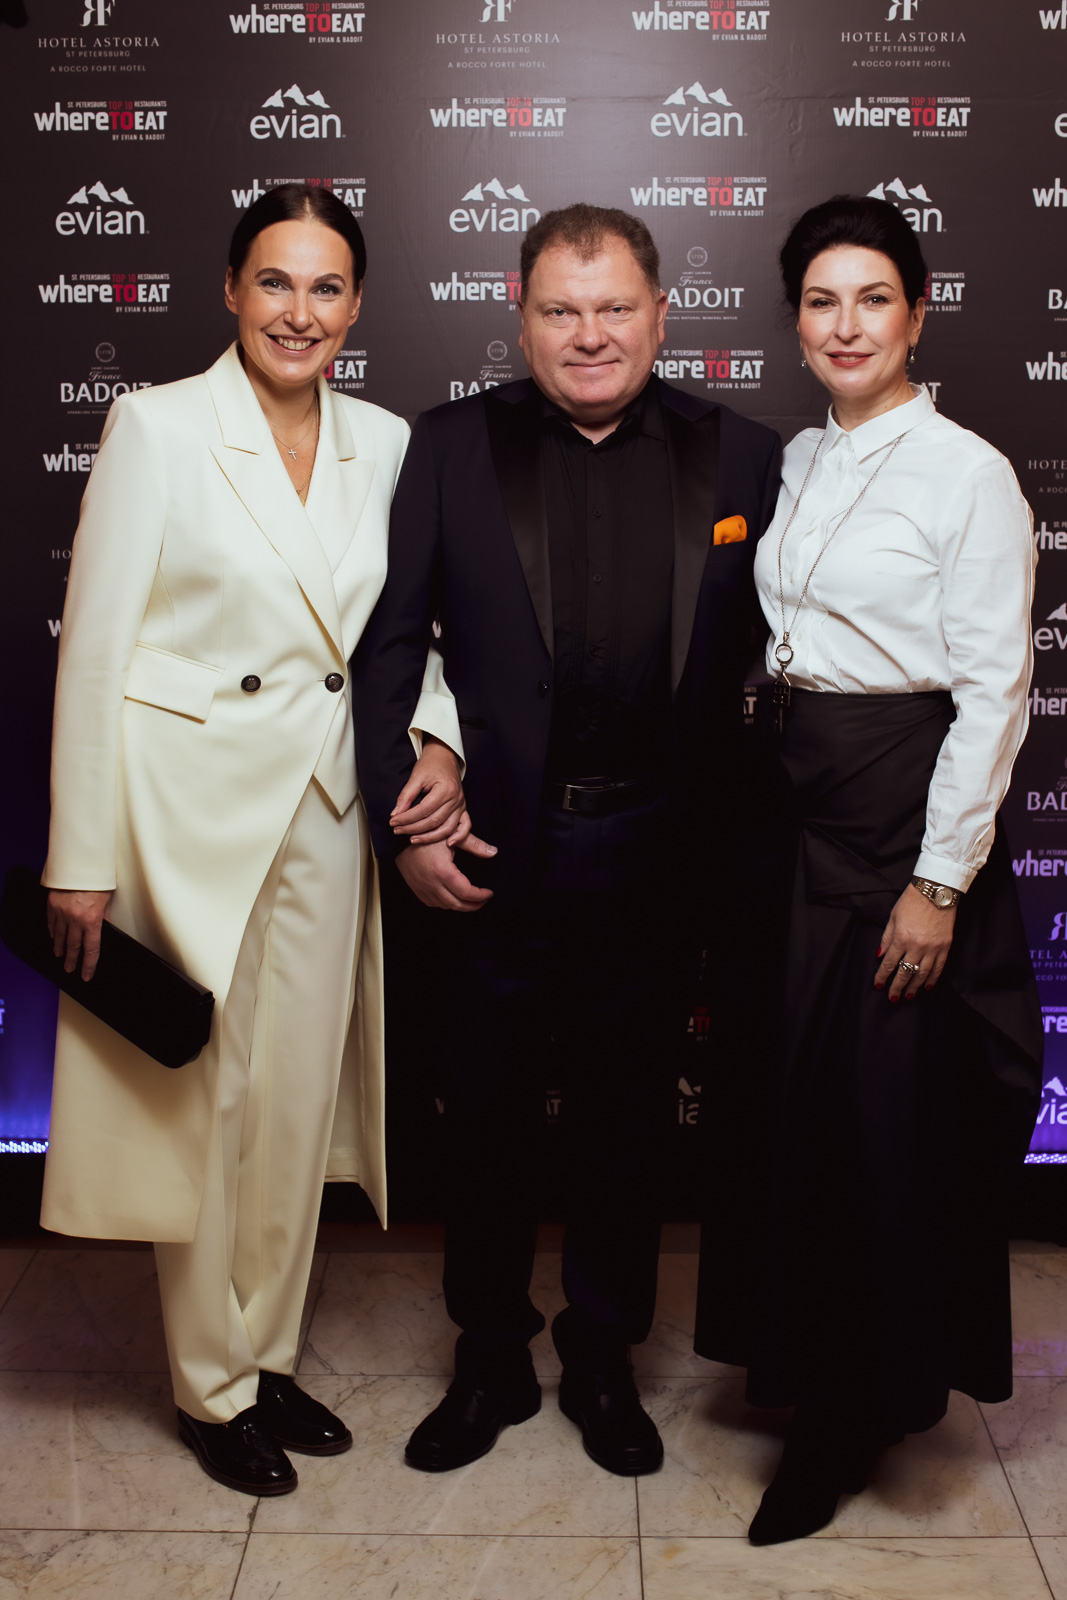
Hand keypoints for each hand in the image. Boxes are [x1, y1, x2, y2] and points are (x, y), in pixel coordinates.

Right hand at [46, 888, 112, 980]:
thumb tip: (107, 930)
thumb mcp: (108, 900)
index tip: (86, 975)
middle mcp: (76, 920)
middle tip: (69, 969)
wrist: (79, 864)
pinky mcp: (52, 905)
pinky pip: (51, 923)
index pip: (91, 950)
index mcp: (92, 920)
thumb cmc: (97, 880)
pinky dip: (53, 932)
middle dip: (72, 960)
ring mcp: (62, 913)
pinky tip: (54, 938)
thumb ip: (105, 917)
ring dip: (61, 948)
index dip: (88, 965)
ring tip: (60, 956)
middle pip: (74, 946)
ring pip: (61, 936)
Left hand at [391, 737, 467, 846]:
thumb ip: (406, 796)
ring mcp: (461, 805)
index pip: (423, 810)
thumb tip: (395, 814)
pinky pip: (465, 826)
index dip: (406, 818)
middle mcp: (455, 799)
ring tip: (412, 839)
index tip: (393, 821)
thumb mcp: (416, 777)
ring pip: (447, 828)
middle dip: (413, 828)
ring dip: (429, 837)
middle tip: (397, 830)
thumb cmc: (430, 765)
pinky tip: (448, 844)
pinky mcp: (463, 809)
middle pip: (434, 821)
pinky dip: (458, 836)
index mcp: (445, 789)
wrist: (444, 757)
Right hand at [396, 838, 495, 911]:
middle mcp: (432, 883)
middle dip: (473, 905)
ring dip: (459, 905)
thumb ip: (474, 844)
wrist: (398, 835)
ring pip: (444, 906)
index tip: (489, 893)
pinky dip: (444, 903)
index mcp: (442, 871)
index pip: (466, 892)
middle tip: (483, 900)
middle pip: (457, 904)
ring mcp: (422, 887)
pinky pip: (432, 903)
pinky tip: (451, 898)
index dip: (480, 896)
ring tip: (470, 899)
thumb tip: (493, 852)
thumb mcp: (451, 834)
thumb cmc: (425, 832)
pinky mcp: (415, 887)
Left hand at [874, 883, 955, 1001]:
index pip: (889, 963)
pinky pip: (939, 967)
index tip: (879, 985)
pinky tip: (927, 986)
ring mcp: (933, 948)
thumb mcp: (893, 917)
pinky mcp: (945, 946)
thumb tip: (879, 955)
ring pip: (922, 973)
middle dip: (897, 987)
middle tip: (893, 998)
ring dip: (915, 986)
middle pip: (905, 973)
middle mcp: (917, 946)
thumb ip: (887, 938)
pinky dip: (932, 978)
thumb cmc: (912, 901)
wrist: (936, 890)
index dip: (883, 976)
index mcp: (901, 938)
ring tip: (909, 995)